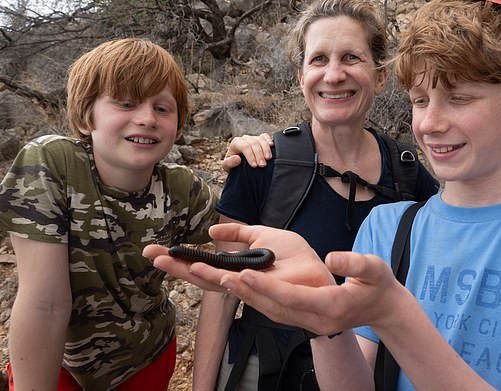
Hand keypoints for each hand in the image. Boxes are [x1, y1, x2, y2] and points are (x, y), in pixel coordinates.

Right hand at [142, 223, 333, 293]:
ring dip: (206, 277)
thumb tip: (212, 229)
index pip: (202, 266)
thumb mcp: (263, 235)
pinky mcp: (275, 296)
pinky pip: (255, 292)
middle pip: (204, 279)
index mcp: (236, 269)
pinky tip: (227, 276)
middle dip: (179, 269)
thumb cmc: (295, 258)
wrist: (321, 272)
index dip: (179, 260)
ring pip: (225, 287)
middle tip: (154, 258)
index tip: (154, 252)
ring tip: (189, 266)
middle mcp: (240, 283)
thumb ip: (239, 233)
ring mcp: (255, 291)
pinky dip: (241, 285)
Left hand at [209, 224, 403, 335]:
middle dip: (245, 291)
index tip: (244, 273)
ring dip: (245, 295)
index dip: (267, 286)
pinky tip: (240, 286)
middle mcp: (316, 319)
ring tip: (221, 279)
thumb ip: (354, 263)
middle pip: (273, 306)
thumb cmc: (378, 286)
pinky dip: (255, 298)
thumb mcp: (374, 269)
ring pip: (270, 310)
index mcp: (331, 305)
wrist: (382, 309)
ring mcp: (308, 322)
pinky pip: (274, 310)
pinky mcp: (303, 318)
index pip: (293, 297)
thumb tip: (331, 257)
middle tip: (219, 276)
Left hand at [221, 133, 272, 170]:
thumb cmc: (233, 166)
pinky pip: (265, 136)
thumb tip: (237, 158)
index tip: (254, 166)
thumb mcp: (227, 167)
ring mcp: (253, 138)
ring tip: (268, 159)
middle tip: (262, 165)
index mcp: (236, 143)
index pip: (244, 146)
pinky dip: (269, 140)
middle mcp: (245, 138)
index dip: (250, 156)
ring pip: (261, 140)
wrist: (239, 166)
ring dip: (266, 149)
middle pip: (254, 143)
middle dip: (259, 154)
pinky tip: (272, 146)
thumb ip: (229, 163)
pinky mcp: (260, 139)